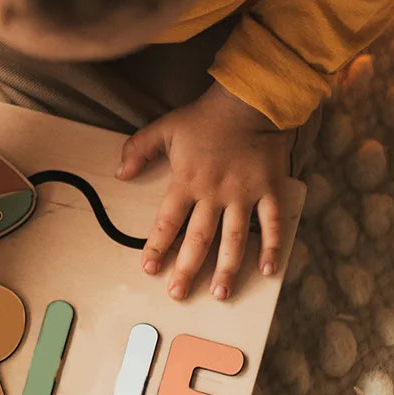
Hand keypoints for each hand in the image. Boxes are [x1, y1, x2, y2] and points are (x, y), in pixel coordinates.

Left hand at [116, 82, 291, 299]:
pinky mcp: (269, 189)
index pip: (167, 222)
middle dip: (187, 269)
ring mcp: (244, 194)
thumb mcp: (164, 128)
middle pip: (198, 239)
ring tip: (220, 294)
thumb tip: (120, 173)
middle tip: (178, 294)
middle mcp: (214, 194)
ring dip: (227, 269)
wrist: (250, 100)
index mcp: (186, 182)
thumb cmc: (205, 117)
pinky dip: (272, 247)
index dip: (156, 247)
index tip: (149, 269)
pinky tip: (267, 270)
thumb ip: (138, 149)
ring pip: (234, 239)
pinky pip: (273, 223)